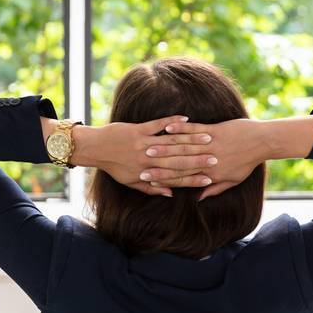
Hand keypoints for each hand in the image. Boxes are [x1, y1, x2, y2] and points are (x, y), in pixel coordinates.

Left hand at [70, 117, 217, 197]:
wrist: (96, 148)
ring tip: (208, 138)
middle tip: (216, 158)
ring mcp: (143, 143)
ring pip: (171, 142)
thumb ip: (152, 189)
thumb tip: (170, 193)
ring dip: (191, 140)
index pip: (175, 178)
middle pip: (177, 160)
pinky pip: (158, 124)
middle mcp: (148, 160)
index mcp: (148, 173)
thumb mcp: (131, 183)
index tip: (209, 178)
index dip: (192, 178)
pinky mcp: (138, 130)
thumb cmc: (114, 166)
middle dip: (198, 159)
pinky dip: (172, 122)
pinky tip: (186, 119)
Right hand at [140, 118, 268, 199]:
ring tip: (148, 146)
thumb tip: (199, 198)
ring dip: (165, 146)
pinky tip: (168, 127)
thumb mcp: (233, 180)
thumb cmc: (247, 162)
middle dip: (158, 164)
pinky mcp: (214, 130)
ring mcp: (210, 145)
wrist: (261, 142)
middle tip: (141, 165)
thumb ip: (215, 189)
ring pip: (184, 147)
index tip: (148, 180)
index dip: (164, 180)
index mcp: (211, 175)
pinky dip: (180, 128)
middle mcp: (208, 161)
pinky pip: (194, 129)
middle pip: (179, 164)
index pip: (182, 179)